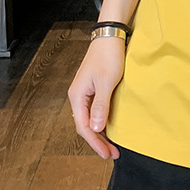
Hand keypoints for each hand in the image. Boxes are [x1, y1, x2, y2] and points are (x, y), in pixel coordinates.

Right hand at [68, 38, 125, 159]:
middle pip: (85, 125)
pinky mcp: (93, 88)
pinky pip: (94, 111)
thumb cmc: (108, 56)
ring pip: (89, 119)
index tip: (107, 153)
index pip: (83, 126)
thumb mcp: (106, 82)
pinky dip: (101, 122)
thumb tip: (96, 128)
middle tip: (112, 153)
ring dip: (100, 133)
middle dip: (98, 141)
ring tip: (111, 146)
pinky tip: (109, 127)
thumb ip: (101, 106)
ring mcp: (85, 92)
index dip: (95, 142)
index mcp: (77, 96)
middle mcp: (78, 96)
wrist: (110, 36)